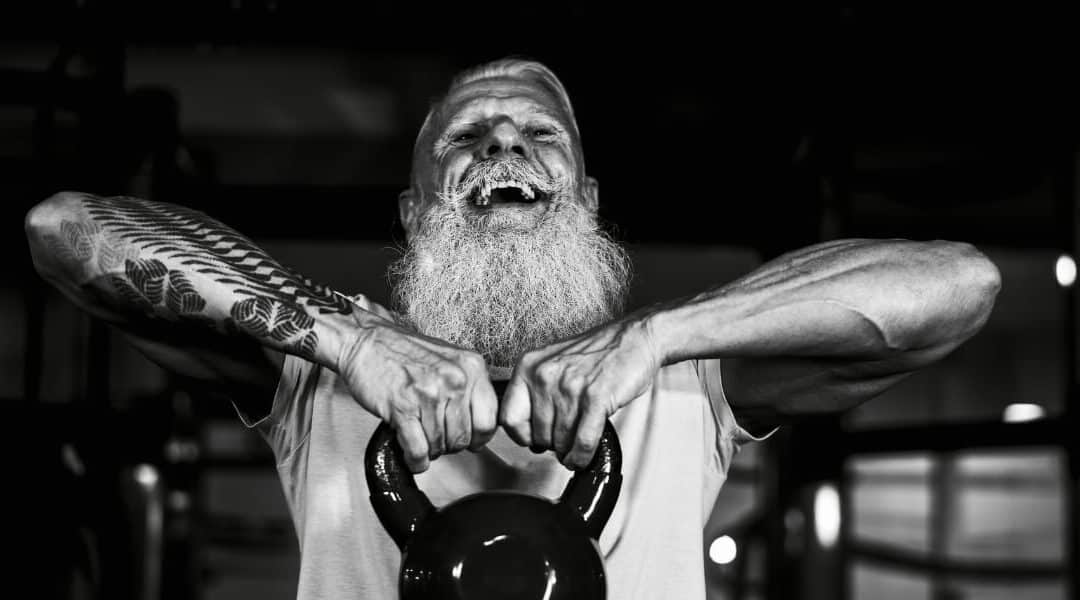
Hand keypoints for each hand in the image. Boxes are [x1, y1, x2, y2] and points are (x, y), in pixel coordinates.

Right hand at [337, 315, 496, 472]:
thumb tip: (480, 423)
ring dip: (430, 450)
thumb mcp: (449, 359)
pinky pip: (418, 450)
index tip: (470, 440)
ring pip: (440, 446)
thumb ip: (469, 386)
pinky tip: (412, 455)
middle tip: (438, 437)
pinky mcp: (402, 408)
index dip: (479, 437)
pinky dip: (416, 460)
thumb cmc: (403, 352)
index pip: (489, 420)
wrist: (364, 342)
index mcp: (471, 367)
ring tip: (421, 439)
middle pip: (464, 437)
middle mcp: (454, 379)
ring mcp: (429, 394)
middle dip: (450, 445)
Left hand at [499, 316, 661, 468]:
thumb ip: (535, 391)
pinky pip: (583, 442)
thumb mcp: (552, 362)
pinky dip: (583, 456)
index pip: (508, 418)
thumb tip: (526, 430)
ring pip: (561, 441)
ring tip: (575, 449)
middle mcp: (545, 375)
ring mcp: (570, 387)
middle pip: (538, 434)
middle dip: (552, 445)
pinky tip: (584, 455)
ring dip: (569, 452)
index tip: (532, 439)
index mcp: (528, 366)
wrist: (634, 338)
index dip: (522, 436)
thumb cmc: (596, 352)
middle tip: (563, 442)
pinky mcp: (596, 398)